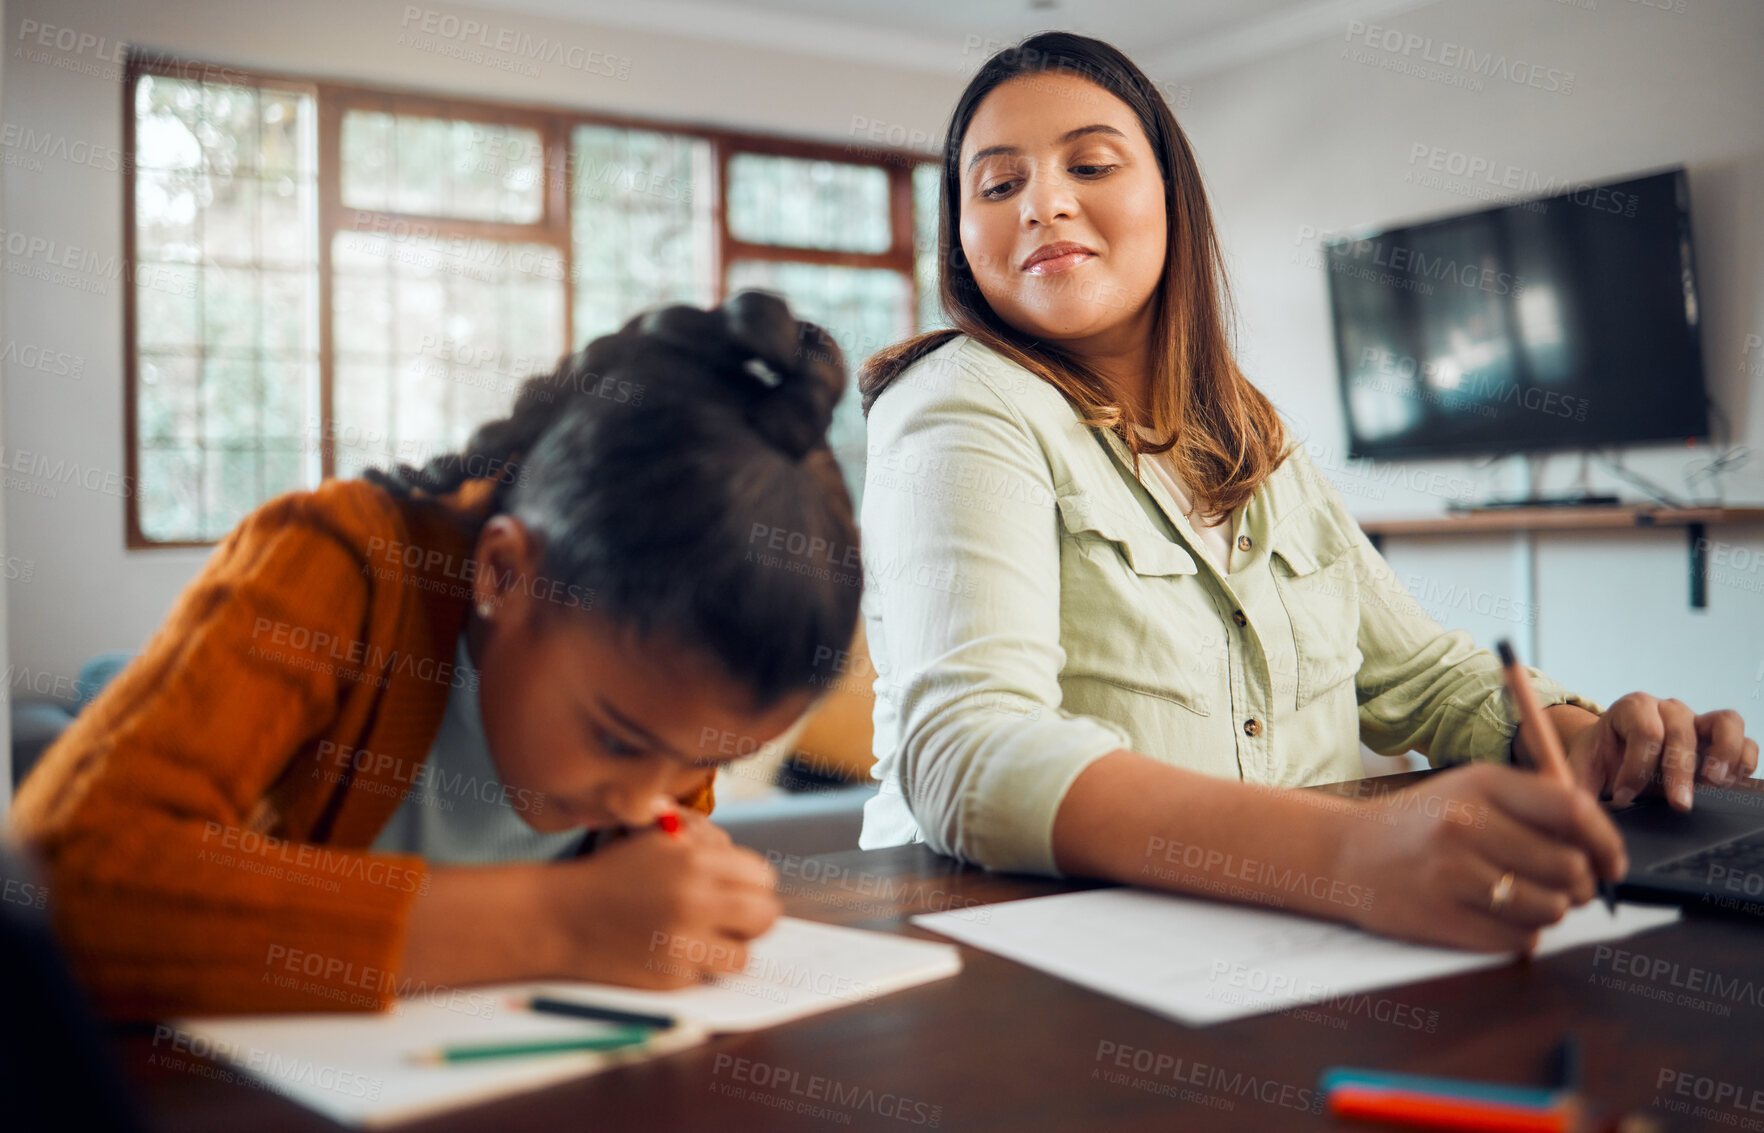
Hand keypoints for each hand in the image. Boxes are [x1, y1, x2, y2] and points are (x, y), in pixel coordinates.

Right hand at [542, 812, 780, 987]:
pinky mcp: (671, 976)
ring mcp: (683, 941)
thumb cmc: (613, 876)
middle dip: (753, 918)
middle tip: (731, 920)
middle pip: (765, 916)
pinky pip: (709, 977)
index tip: (737, 891)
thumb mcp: (659, 841)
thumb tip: (748, 868)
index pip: (761, 876)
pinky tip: (673, 953)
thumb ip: (706, 844)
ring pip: (745, 955)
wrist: (561, 917)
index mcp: (694, 860)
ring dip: (730, 950)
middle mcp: (694, 899)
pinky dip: (697, 969)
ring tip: (705, 939)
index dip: (752, 885)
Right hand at [1336, 763, 1626, 952]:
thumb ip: (1532, 806)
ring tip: (1526, 899)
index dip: (1607, 841)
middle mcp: (1467, 825)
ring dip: (1551, 910)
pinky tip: (1497, 915)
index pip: (1573, 809)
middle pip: (1570, 866)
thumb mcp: (1469, 791)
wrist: (1344, 855)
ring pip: (1550, 908)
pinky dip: (1522, 934)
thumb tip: (1601, 844)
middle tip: (1567, 886)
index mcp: (1480, 784)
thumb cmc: (1418, 823)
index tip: (1613, 863)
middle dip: (1581, 885)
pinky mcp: (1444, 918)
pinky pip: (1519, 939)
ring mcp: (1453, 875)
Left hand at [1561, 695, 1757, 810]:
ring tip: (1713, 783)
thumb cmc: (1600, 759)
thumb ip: (1577, 785)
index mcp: (1631, 708)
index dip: (1636, 768)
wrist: (1615, 753)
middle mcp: (1667, 709)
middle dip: (1680, 771)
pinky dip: (1742, 759)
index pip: (1644, 731)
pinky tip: (1728, 782)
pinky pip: (1744, 739)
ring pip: (1726, 721)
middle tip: (1678, 804)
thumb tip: (1576, 815)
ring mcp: (1697, 721)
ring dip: (1724, 753)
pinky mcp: (1717, 739)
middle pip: (1683, 731)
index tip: (1624, 798)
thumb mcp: (1582, 768)